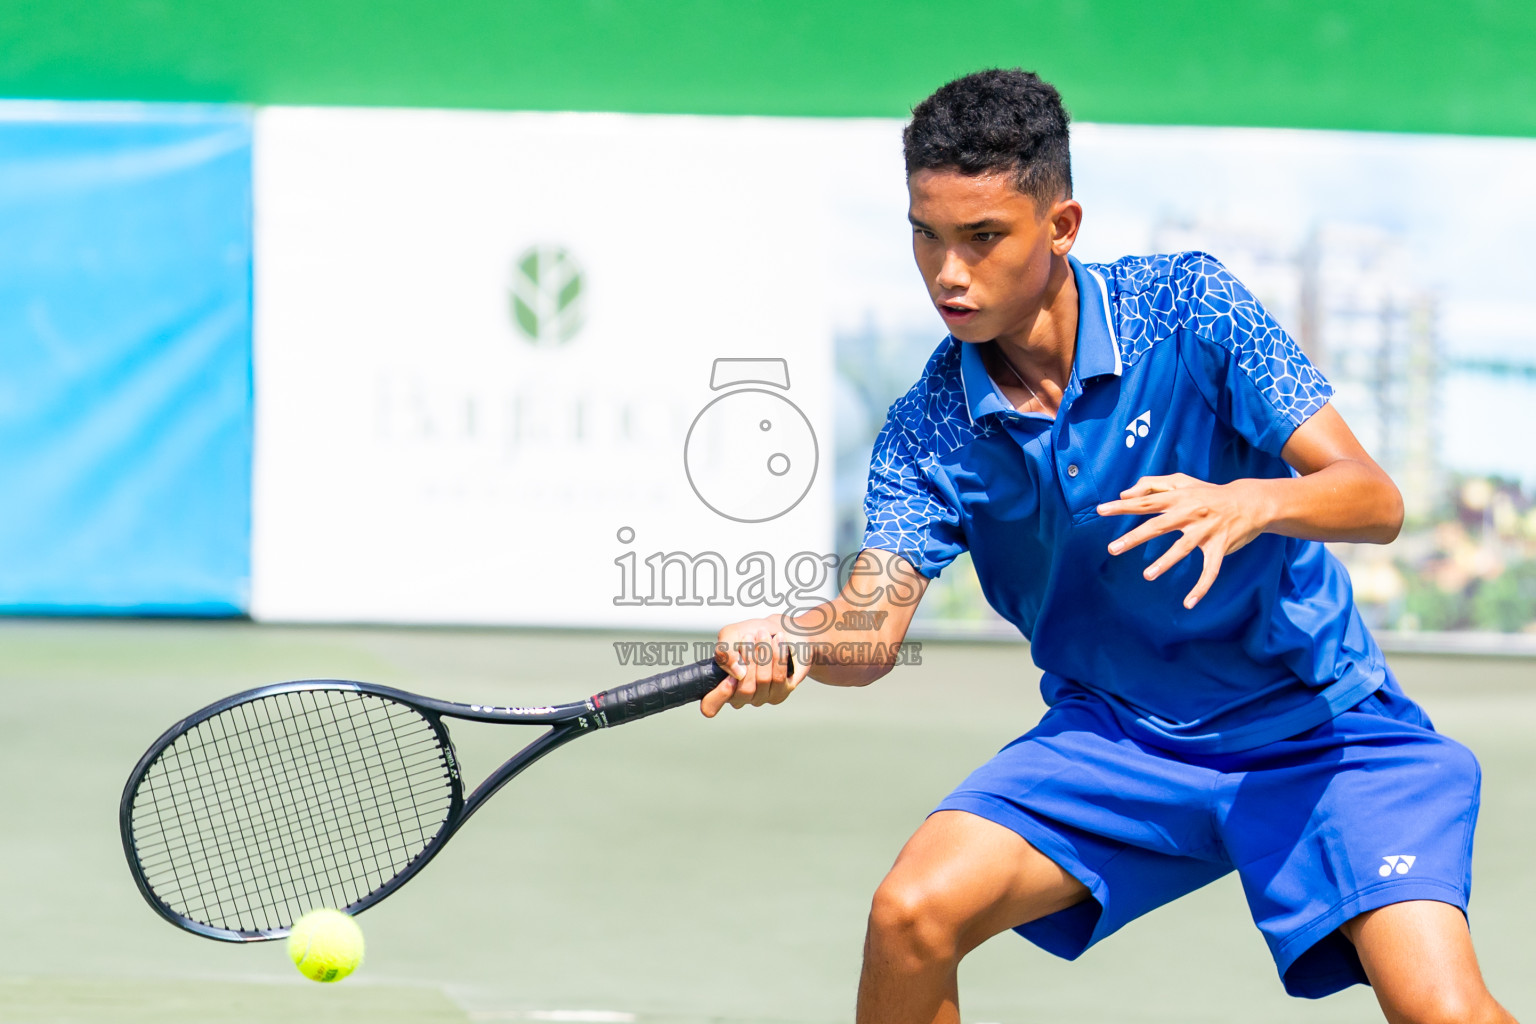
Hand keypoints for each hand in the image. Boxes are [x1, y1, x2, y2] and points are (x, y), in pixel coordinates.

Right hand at [702, 615, 810, 717]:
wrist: (776, 631)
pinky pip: (779, 677)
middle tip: (749, 637)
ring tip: (763, 634)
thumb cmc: (750, 635)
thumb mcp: (730, 636)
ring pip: (763, 681)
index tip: (729, 678)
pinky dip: (778, 656)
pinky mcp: (780, 693)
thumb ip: (724, 651)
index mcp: (721, 685)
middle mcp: (740, 697)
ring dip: (764, 654)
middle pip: (745, 690)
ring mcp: (760, 697)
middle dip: (749, 659)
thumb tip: (737, 673)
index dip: (719, 696)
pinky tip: (778, 641)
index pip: (711, 706)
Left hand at [1096, 473, 1271, 608]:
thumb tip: (1126, 494)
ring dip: (1165, 562)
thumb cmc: (1209, 493)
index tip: (1101, 510)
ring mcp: (1206, 531)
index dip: (1123, 506)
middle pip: (1158, 525)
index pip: (1145, 502)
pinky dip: (1201, 587)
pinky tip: (1189, 603)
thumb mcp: (1182, 482)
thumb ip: (1153, 484)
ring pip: (1182, 548)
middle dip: (1135, 537)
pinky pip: (1210, 570)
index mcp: (1178, 497)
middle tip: (1113, 548)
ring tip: (1147, 575)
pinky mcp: (1220, 547)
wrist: (1250, 501)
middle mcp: (1190, 513)